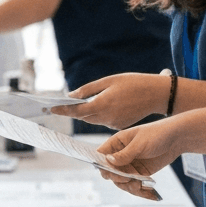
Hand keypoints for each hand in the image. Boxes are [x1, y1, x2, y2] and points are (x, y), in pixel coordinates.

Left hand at [51, 72, 167, 128]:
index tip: (50, 109)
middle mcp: (105, 118)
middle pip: (83, 116)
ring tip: (77, 104)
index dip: (62, 110)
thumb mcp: (109, 81)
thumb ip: (89, 89)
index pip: (76, 111)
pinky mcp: (119, 126)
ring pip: (92, 119)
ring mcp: (112, 124)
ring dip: (85, 113)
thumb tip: (72, 96)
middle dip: (71, 111)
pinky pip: (103, 121)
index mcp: (101, 104)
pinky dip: (99, 114)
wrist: (156, 94)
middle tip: (57, 106)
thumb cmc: (132, 83)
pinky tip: (100, 106)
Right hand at [94, 117, 184, 197]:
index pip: (101, 155)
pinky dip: (142, 192)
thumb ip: (125, 154)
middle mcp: (120, 156)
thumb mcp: (140, 143)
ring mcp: (130, 166)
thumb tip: (108, 161)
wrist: (176, 138)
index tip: (111, 172)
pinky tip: (151, 195)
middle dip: (119, 179)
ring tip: (141, 186)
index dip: (102, 165)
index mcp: (116, 143)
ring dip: (130, 187)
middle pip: (111, 173)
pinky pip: (136, 186)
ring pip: (122, 182)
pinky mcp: (140, 174)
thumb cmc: (156, 134)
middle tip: (129, 180)